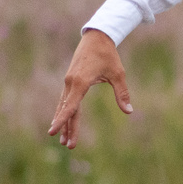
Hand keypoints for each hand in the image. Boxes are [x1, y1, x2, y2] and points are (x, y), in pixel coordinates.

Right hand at [47, 27, 134, 148]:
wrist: (96, 37)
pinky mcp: (70, 80)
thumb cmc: (108, 55)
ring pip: (65, 106)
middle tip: (69, 146)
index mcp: (81, 82)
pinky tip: (63, 121)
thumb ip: (122, 93)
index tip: (53, 131)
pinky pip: (66, 99)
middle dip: (68, 128)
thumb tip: (129, 111)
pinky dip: (64, 111)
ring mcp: (69, 82)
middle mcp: (71, 83)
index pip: (70, 106)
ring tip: (63, 140)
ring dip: (64, 122)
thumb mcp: (118, 74)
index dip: (63, 120)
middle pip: (68, 110)